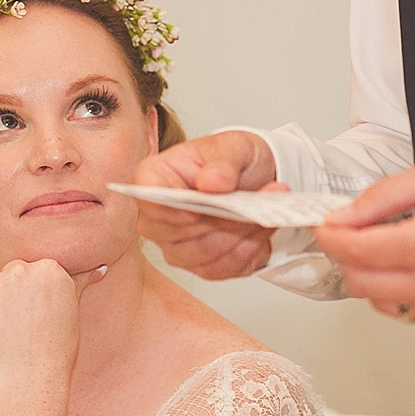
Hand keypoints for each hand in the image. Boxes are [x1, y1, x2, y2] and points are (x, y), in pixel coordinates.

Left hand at [0, 259, 103, 390]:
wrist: (26, 382)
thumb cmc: (55, 351)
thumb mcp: (73, 313)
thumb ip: (79, 283)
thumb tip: (99, 268)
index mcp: (50, 268)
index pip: (37, 269)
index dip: (37, 294)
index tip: (40, 315)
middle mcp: (20, 270)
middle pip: (13, 272)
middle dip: (16, 293)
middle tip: (24, 325)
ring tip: (9, 333)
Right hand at [130, 131, 281, 279]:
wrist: (254, 176)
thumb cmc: (232, 159)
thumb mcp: (234, 146)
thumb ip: (223, 162)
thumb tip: (212, 182)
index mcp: (154, 179)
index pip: (149, 200)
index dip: (174, 209)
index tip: (203, 206)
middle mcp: (158, 218)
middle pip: (180, 234)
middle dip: (223, 221)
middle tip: (257, 204)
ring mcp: (176, 246)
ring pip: (206, 255)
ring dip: (241, 237)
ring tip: (265, 214)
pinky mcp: (201, 265)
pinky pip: (224, 269)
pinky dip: (249, 252)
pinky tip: (260, 232)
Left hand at [311, 154, 414, 342]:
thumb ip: (383, 196)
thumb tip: (343, 215)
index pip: (355, 250)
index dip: (331, 236)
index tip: (326, 226)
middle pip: (360, 283)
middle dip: (349, 257)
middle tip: (357, 235)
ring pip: (383, 303)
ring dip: (378, 277)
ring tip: (402, 249)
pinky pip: (413, 315)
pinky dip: (408, 294)